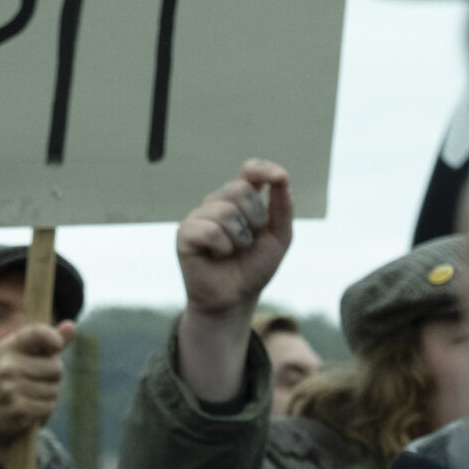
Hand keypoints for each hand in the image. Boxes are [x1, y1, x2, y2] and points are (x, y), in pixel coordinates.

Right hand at [0, 322, 75, 462]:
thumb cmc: (1, 385)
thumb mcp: (16, 359)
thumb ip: (45, 344)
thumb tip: (72, 326)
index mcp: (6, 348)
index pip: (37, 333)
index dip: (53, 337)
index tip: (56, 345)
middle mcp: (7, 366)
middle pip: (55, 368)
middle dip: (52, 378)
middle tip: (35, 383)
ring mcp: (11, 389)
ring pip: (54, 390)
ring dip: (48, 397)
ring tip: (29, 399)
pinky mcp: (18, 410)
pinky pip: (48, 407)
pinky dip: (43, 412)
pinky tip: (28, 412)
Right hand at [177, 160, 292, 319]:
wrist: (235, 299)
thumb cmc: (254, 267)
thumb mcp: (279, 237)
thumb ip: (283, 207)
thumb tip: (281, 177)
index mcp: (241, 199)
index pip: (249, 170)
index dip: (263, 169)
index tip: (279, 177)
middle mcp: (218, 202)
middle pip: (239, 189)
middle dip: (256, 217)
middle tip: (250, 240)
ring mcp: (200, 216)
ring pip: (225, 211)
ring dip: (240, 238)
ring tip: (234, 251)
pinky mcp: (185, 233)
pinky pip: (210, 230)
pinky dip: (222, 248)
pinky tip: (217, 256)